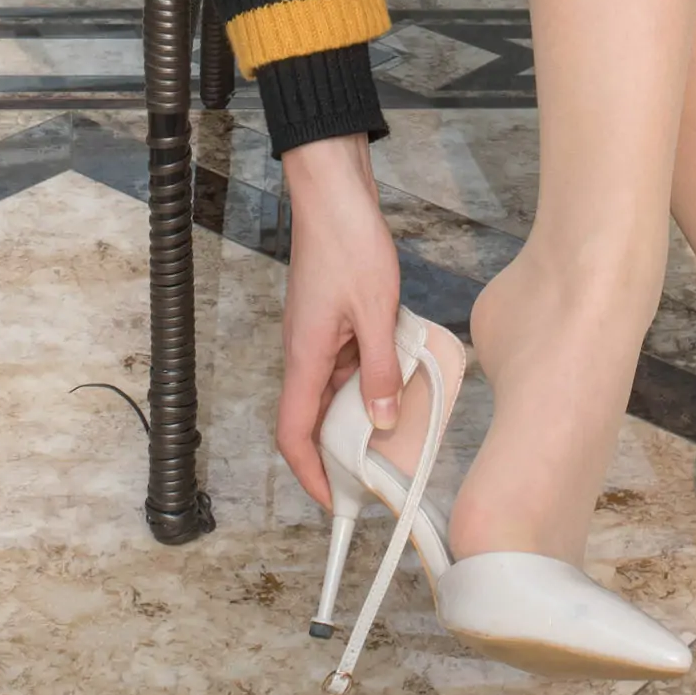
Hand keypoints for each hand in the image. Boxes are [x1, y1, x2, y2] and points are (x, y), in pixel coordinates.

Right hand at [275, 132, 402, 508]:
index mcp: (305, 357)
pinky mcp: (332, 318)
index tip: (335, 502)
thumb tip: (382, 420)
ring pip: (334, 389)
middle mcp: (305, 352)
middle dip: (341, 451)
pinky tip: (401, 370)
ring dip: (361, 409)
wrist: (334, 192)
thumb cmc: (347, 242)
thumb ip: (381, 369)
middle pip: (314, 418)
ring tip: (400, 426)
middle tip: (378, 473)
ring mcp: (317, 335)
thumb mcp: (376, 312)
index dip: (310, 475)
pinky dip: (370, 374)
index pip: (294, 434)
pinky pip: (348, 361)